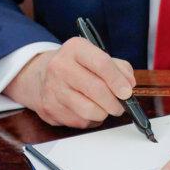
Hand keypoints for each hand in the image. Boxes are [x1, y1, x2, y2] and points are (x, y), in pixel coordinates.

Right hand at [3, 38, 136, 127]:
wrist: (40, 77)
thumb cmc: (76, 67)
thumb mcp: (95, 57)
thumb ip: (118, 67)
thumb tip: (129, 84)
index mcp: (75, 48)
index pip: (101, 63)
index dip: (118, 80)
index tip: (127, 92)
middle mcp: (60, 66)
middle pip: (96, 89)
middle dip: (114, 102)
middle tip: (120, 105)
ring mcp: (52, 88)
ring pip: (89, 110)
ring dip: (103, 113)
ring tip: (104, 108)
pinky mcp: (50, 109)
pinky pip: (79, 121)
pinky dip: (89, 119)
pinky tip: (86, 110)